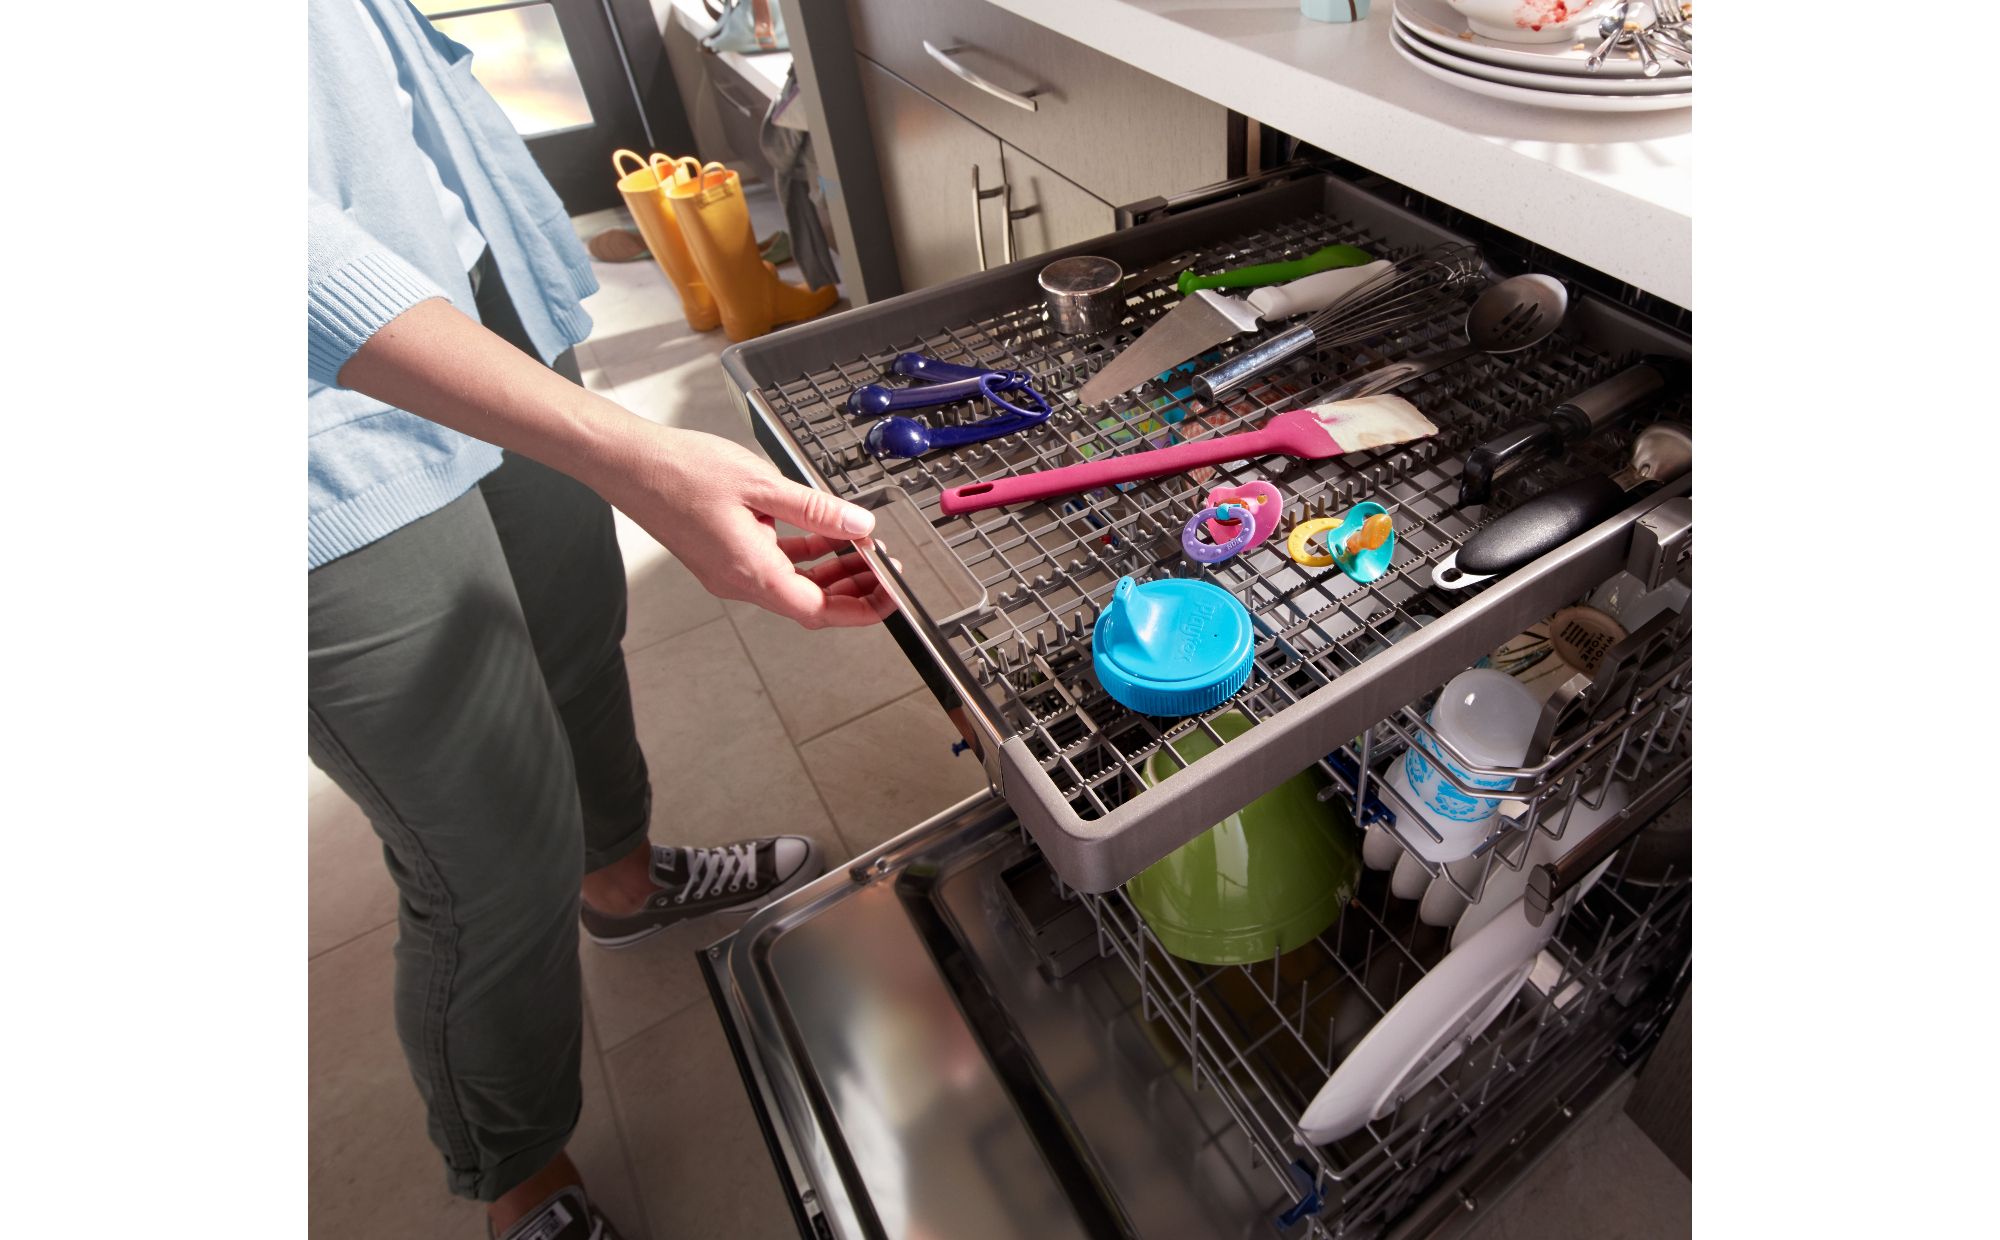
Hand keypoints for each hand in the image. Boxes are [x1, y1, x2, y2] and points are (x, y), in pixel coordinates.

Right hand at [598, 422, 895, 628]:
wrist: (628, 463)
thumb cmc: (680, 471)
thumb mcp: (761, 484)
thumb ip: (816, 509)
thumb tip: (859, 526)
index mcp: (750, 572)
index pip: (819, 610)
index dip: (862, 607)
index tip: (889, 596)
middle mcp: (738, 581)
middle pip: (809, 603)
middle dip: (852, 591)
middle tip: (884, 571)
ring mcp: (728, 570)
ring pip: (792, 585)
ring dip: (830, 573)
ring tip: (864, 552)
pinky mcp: (722, 555)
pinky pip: (772, 564)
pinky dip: (803, 556)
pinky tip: (824, 536)